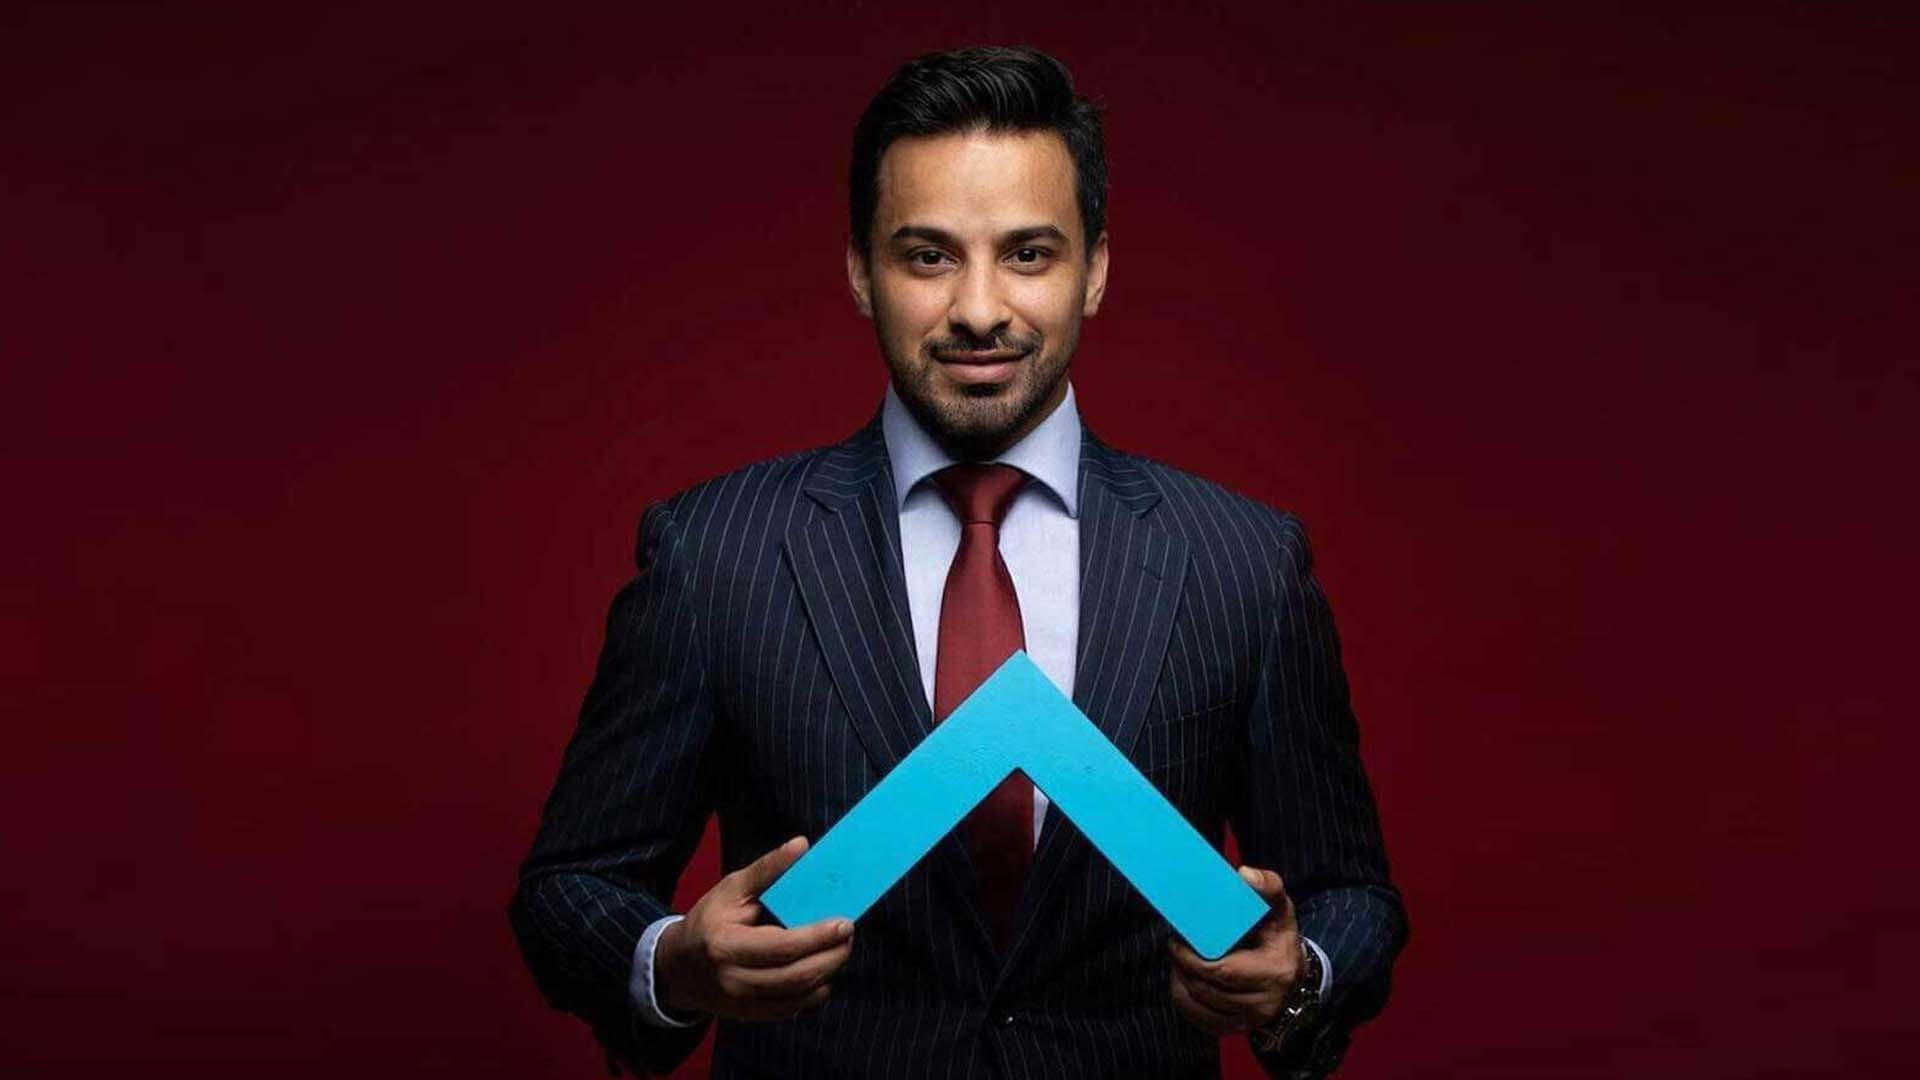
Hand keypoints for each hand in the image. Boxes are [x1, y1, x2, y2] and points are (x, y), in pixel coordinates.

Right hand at [655, 835, 855, 1021]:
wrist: (678, 967)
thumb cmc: (709, 920)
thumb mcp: (731, 889)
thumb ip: (768, 869)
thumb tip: (801, 846)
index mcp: (726, 946)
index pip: (783, 947)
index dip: (818, 937)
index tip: (844, 923)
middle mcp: (734, 981)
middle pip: (797, 976)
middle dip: (832, 957)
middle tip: (848, 936)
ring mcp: (743, 1004)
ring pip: (799, 996)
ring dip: (827, 973)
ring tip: (839, 950)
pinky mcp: (752, 1015)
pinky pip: (793, 1009)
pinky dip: (814, 991)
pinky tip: (821, 971)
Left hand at [1167, 865, 1301, 1034]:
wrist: (1292, 975)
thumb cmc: (1278, 936)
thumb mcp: (1280, 908)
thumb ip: (1268, 886)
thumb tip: (1244, 874)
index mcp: (1273, 972)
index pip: (1223, 971)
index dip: (1193, 958)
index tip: (1177, 939)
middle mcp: (1263, 1003)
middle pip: (1206, 988)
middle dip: (1183, 966)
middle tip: (1174, 945)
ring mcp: (1248, 1021)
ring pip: (1198, 1004)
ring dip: (1180, 980)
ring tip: (1178, 959)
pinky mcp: (1235, 1030)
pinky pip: (1198, 1019)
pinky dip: (1183, 1000)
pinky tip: (1182, 979)